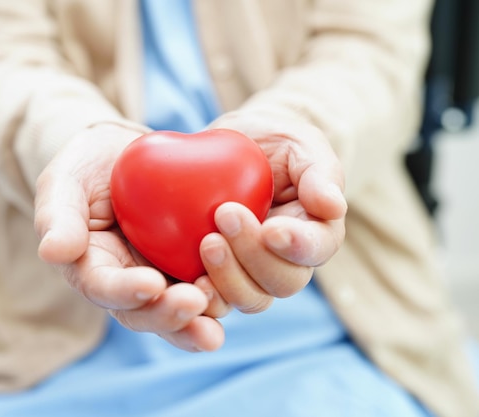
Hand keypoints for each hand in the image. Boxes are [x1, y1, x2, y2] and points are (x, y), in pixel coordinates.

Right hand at [34, 123, 227, 351]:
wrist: (125, 155)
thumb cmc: (89, 166)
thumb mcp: (64, 179)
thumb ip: (58, 214)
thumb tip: (53, 252)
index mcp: (91, 268)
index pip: (103, 287)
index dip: (124, 291)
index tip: (149, 284)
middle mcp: (126, 283)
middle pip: (143, 313)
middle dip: (167, 315)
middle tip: (194, 304)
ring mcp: (159, 277)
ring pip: (176, 311)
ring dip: (197, 319)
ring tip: (219, 314)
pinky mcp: (188, 266)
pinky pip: (206, 287)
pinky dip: (221, 294)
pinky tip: (238, 293)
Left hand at [199, 112, 346, 313]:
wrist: (237, 146)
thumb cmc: (275, 143)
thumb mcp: (301, 144)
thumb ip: (320, 173)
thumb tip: (333, 207)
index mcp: (314, 232)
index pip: (317, 249)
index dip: (298, 246)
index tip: (272, 229)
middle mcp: (286, 261)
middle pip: (282, 281)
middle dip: (253, 255)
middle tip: (226, 214)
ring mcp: (251, 273)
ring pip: (250, 297)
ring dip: (228, 277)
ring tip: (207, 242)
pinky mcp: (218, 274)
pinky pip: (215, 299)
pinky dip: (204, 295)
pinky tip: (189, 279)